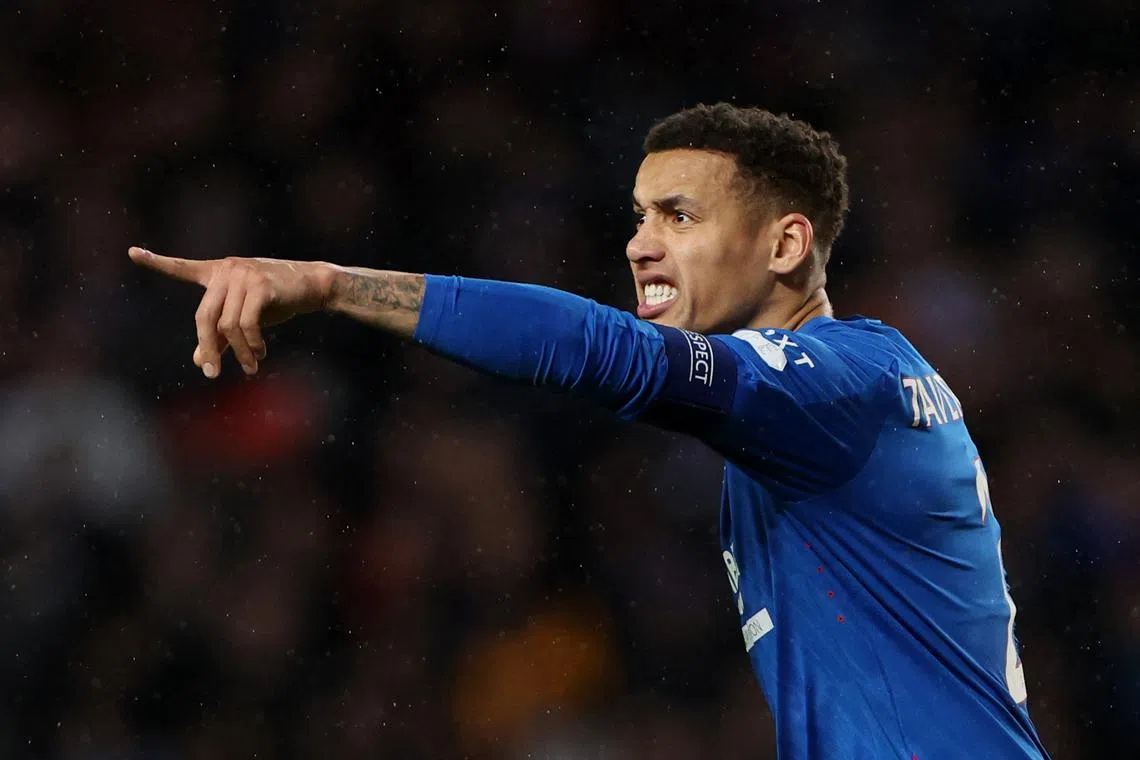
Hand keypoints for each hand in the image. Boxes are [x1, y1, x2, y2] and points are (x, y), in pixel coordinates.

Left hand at [128, 247, 332, 377]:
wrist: (312, 285)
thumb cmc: (277, 300)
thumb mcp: (244, 317)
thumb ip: (219, 336)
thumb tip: (199, 361)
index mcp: (218, 273)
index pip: (183, 268)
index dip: (158, 262)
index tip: (132, 252)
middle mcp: (226, 271)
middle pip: (204, 317)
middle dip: (208, 348)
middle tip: (213, 373)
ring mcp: (243, 276)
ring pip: (228, 326)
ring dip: (240, 352)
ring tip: (252, 367)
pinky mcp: (261, 285)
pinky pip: (247, 324)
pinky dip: (252, 344)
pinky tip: (260, 354)